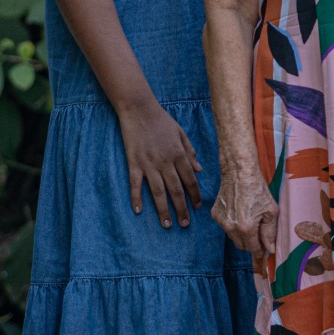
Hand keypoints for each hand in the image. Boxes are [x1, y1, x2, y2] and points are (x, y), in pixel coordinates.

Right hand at [114, 98, 202, 226]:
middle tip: (185, 224)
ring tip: (167, 224)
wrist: (139, 110)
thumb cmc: (162, 121)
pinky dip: (136, 197)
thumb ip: (190, 152)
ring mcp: (149, 164)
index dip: (195, 195)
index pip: (190, 180)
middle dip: (182, 209)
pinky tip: (138, 210)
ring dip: (163, 210)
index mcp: (179, 154)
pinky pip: (135, 184)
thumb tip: (199, 170)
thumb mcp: (181, 133)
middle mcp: (166, 162)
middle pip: (176, 190)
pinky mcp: (134, 163)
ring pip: (158, 191)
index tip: (198, 208)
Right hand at [213, 167, 279, 267]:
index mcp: (246, 228)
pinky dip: (233, 225)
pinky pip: (225, 227)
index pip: (252, 249)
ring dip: (241, 235)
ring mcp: (221, 221)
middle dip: (251, 244)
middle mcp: (230, 227)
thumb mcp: (271, 211)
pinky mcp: (215, 215)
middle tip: (259, 234)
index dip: (259, 251)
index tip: (264, 250)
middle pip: (241, 246)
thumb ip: (270, 233)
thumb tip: (269, 250)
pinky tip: (239, 212)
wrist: (239, 172)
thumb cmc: (258, 189)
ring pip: (233, 237)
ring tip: (250, 219)